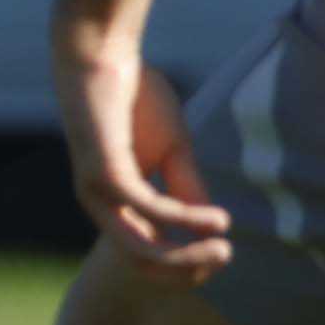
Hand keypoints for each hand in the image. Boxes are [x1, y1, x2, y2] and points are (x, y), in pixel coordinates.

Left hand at [54, 28, 230, 278]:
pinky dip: (186, 220)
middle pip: (143, 263)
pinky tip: (217, 219)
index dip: (185, 265)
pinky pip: (151, 209)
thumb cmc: (134, 96)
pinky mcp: (105, 173)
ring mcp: (98, 192)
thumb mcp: (172, 149)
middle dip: (187, 270)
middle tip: (226, 258)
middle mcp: (99, 205)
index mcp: (112, 203)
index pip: (147, 255)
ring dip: (187, 255)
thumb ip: (186, 186)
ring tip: (224, 249)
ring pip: (144, 248)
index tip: (222, 254)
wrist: (103, 54)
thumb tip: (212, 226)